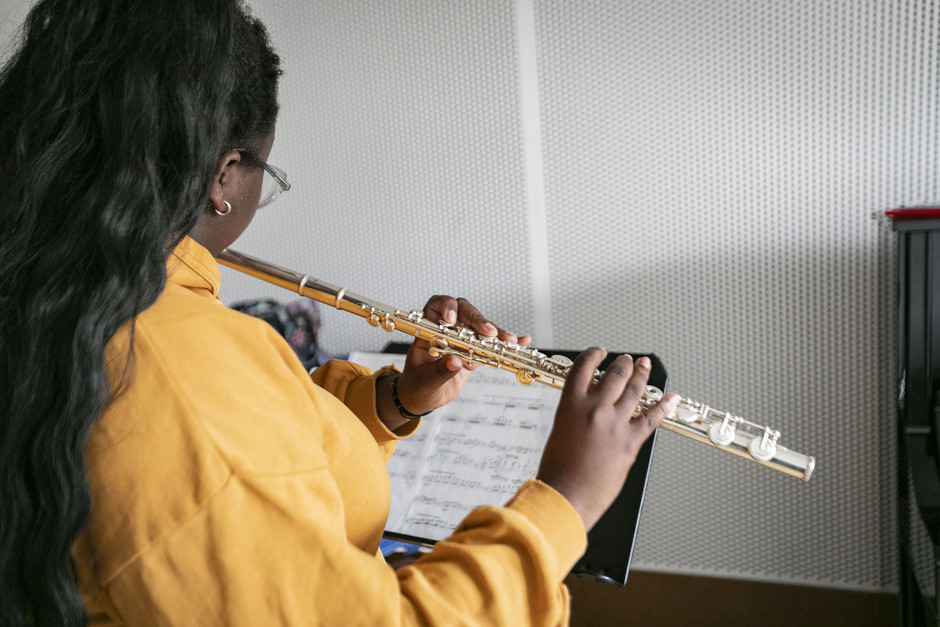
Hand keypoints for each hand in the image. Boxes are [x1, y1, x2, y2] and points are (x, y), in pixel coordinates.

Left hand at [394, 295, 530, 415]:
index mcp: (428, 331)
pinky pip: (490, 345)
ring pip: (480, 328)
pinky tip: (521, 341)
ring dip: (496, 333)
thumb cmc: (417, 387)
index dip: (445, 306)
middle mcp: (446, 331)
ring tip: (509, 340)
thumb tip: (454, 361)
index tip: (452, 319)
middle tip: (489, 332)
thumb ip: (440, 371)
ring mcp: (462, 340)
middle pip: (464, 312)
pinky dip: (505, 344)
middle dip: (478, 319)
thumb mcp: (425, 382)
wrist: (423, 398)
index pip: (435, 306)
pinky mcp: (473, 352)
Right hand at [536, 348, 678, 531]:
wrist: (565, 495)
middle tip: (628, 359)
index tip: (599, 352)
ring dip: (642, 374)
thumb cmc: (557, 470)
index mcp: (570, 405)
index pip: (582, 368)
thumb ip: (576, 416)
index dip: (593, 355)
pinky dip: (664, 405)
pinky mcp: (630, 442)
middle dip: (624, 364)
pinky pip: (652, 418)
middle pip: (614, 374)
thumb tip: (590, 410)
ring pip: (635, 390)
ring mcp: (614, 424)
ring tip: (644, 366)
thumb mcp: (560, 432)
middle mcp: (594, 409)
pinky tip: (670, 397)